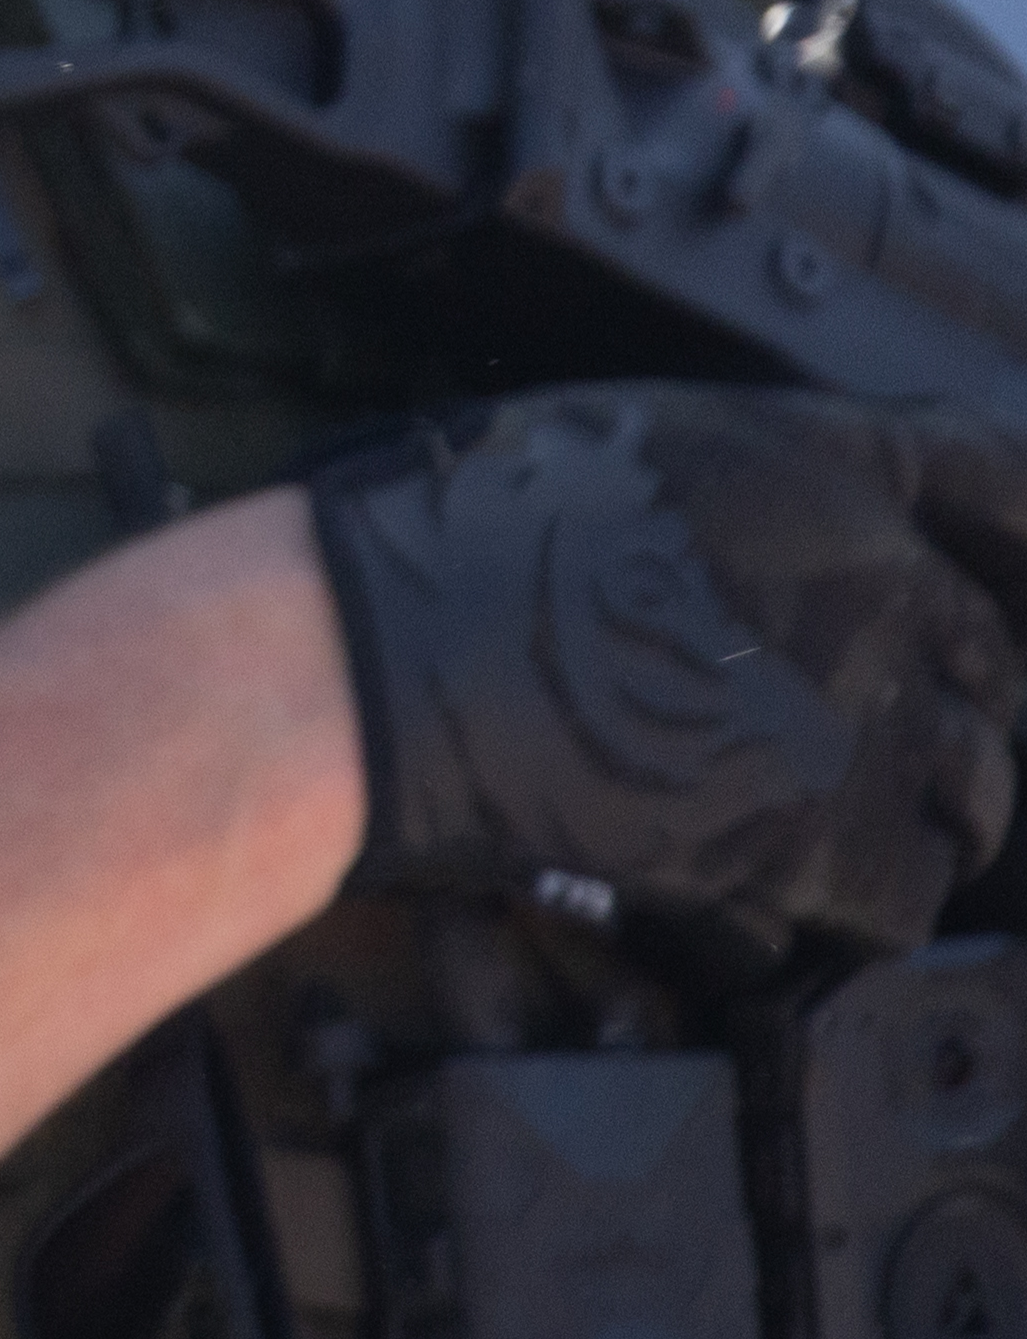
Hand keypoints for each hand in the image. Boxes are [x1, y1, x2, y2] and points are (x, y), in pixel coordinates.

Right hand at [310, 382, 1026, 953]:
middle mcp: (877, 584)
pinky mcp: (818, 839)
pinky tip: (808, 887)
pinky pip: (908, 891)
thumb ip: (727, 478)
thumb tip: (755, 529)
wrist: (376, 659)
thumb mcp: (610, 440)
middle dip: (962, 696)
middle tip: (895, 728)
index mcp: (825, 466)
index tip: (1002, 576)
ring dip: (931, 810)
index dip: (1013, 536)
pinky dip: (868, 898)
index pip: (999, 479)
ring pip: (977, 786)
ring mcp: (861, 717)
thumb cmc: (449, 540)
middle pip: (997, 656)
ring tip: (868, 826)